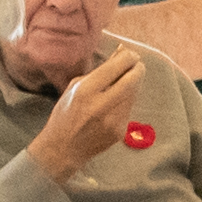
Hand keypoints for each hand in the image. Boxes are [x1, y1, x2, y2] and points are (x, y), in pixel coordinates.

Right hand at [29, 47, 145, 184]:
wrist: (63, 149)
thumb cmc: (65, 114)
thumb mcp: (75, 87)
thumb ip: (100, 70)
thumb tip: (121, 52)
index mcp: (85, 91)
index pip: (116, 67)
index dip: (128, 57)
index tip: (130, 54)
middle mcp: (100, 105)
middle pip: (132, 80)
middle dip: (138, 68)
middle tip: (137, 64)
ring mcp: (112, 120)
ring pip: (133, 93)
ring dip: (134, 83)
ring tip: (126, 79)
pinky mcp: (119, 131)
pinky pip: (129, 108)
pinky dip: (127, 99)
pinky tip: (118, 99)